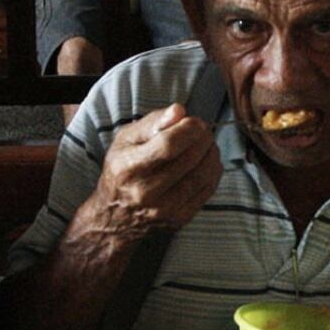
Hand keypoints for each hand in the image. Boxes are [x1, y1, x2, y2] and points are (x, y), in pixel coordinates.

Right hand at [83, 105, 221, 240]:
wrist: (116, 217)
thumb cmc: (121, 170)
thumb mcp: (126, 139)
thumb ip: (153, 122)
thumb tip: (179, 111)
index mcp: (129, 167)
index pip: (168, 145)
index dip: (189, 129)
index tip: (194, 121)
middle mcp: (146, 192)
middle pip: (189, 159)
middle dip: (203, 138)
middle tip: (202, 129)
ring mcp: (164, 209)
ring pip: (203, 174)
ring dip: (211, 153)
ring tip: (206, 143)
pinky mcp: (179, 219)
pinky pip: (207, 189)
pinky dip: (213, 171)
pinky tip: (206, 161)